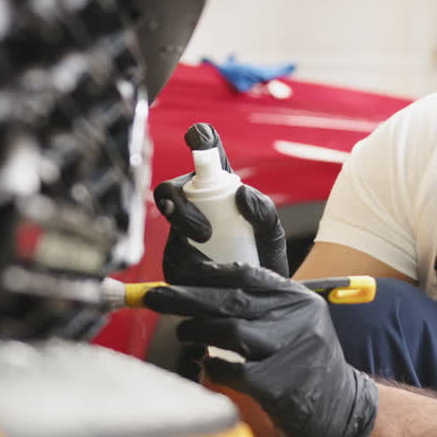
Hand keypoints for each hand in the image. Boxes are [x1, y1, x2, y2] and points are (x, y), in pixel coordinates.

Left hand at [144, 261, 377, 436]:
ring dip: (198, 330)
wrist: (342, 404)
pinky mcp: (281, 383)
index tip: (179, 272)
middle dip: (187, 297)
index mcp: (298, 298)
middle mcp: (298, 318)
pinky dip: (215, 367)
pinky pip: (234, 370)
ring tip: (184, 332)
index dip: (208, 272)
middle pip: (232, 300)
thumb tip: (203, 290)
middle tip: (157, 297)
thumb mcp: (294, 321)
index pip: (248, 274)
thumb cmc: (305, 361)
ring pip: (231, 331)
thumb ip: (261, 304)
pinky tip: (210, 365)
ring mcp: (291, 349)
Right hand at [154, 123, 288, 281]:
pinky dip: (188, 267)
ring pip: (166, 224)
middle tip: (205, 232)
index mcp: (218, 190)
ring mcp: (179, 233)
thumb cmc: (264, 255)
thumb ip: (263, 210)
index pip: (206, 157)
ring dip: (184, 239)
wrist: (262, 300)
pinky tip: (204, 276)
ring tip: (211, 260)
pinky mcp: (173, 262)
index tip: (198, 137)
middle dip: (180, 207)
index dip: (200, 139)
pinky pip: (169, 258)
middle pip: (169, 190)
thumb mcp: (271, 232)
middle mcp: (193, 205)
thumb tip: (240, 194)